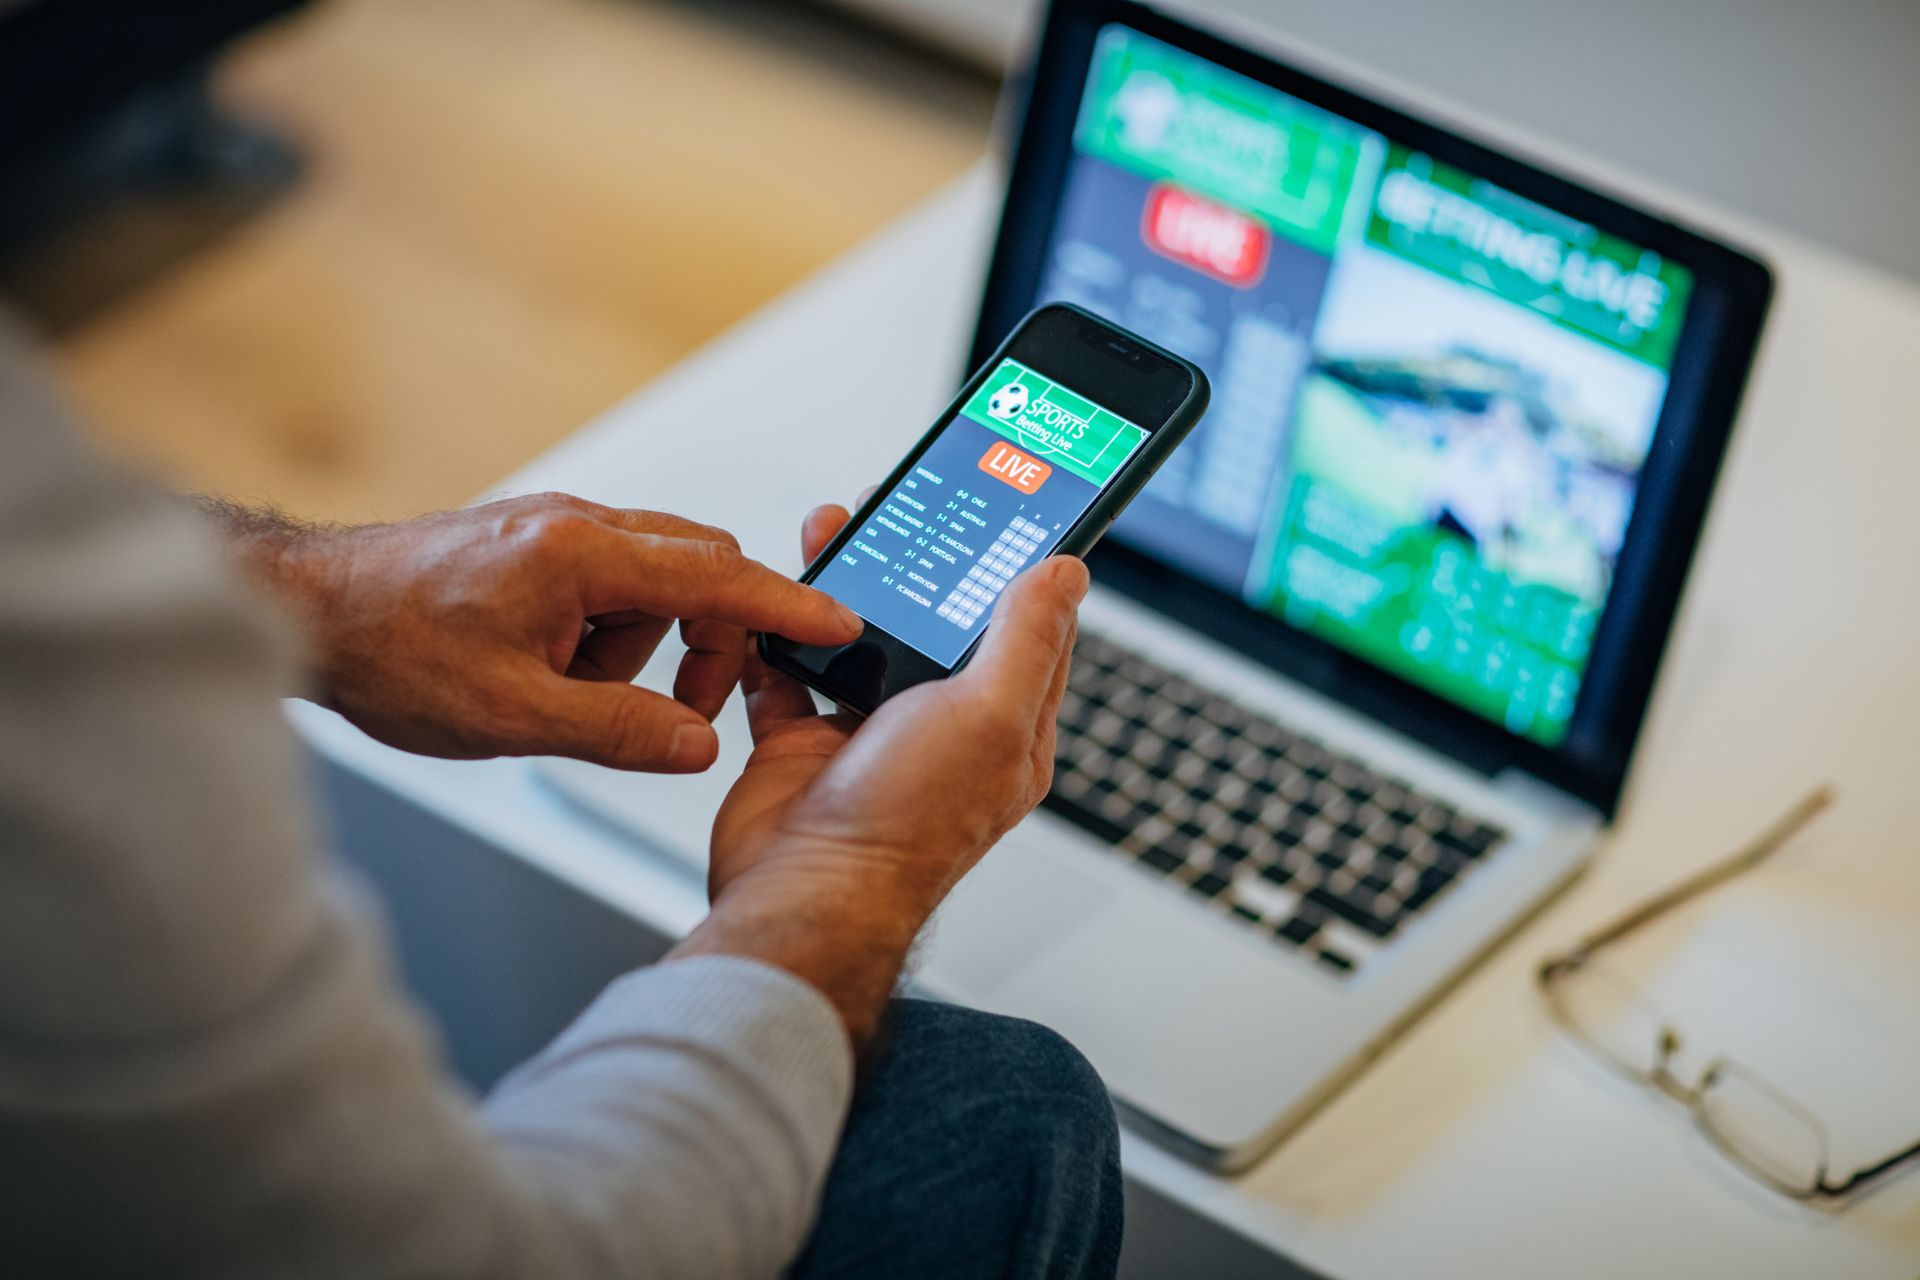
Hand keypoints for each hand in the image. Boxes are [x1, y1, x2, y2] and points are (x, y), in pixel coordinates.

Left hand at [222, 492, 861, 770]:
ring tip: (573, 697)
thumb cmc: (389, 650)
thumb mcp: (510, 716)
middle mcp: (575, 525)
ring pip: (652, 580)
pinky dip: (607, 634)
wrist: (304, 610)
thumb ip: (618, 730)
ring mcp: (553, 529)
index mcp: (580, 554)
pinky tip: (550, 675)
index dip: (786, 604)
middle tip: (681, 710)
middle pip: (697, 567)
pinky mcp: (533, 544)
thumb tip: (697, 744)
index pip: (717, 573)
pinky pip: (607, 584)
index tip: (838, 623)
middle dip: (710, 638)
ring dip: (644, 645)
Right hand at [671, 498, 1086, 1046]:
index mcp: (1006, 731)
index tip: (1001, 512)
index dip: (1015, 570)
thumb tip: (1066, 573)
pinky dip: (778, 635)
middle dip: (914, 564)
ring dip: (843, 587)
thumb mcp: (991, 715)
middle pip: (933, 625)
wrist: (802, 890)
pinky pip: (789, 672)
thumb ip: (1027, 639)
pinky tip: (775, 599)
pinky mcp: (803, 743)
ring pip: (859, 638)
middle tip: (897, 509)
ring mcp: (868, 735)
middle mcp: (940, 732)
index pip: (1027, 632)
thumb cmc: (905, 824)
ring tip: (832, 532)